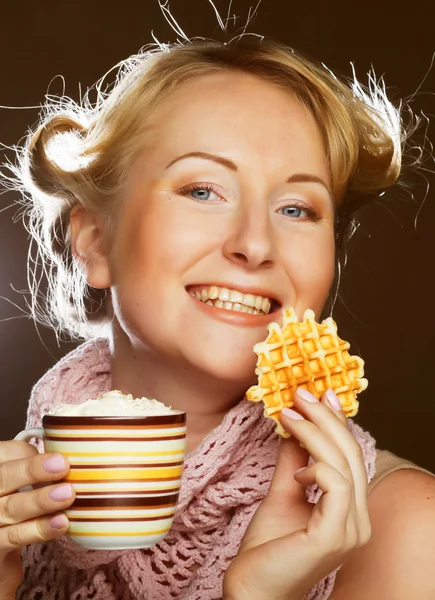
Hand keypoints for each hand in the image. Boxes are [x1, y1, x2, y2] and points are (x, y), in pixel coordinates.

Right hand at [0, 440, 73, 593]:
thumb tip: (77, 457)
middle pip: (4, 477)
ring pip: (10, 507)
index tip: (57, 454)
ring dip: (40, 500)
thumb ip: (40, 470)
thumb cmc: (21, 505)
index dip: (27, 453)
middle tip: (62, 465)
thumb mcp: (25, 483)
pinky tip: (61, 523)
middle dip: (32, 471)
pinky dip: (38, 529)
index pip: (6, 454)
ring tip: (68, 495)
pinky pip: (14, 536)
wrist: (4, 545)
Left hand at [223, 388, 370, 599]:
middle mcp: (358, 520)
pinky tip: (295, 471)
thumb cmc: (268, 547)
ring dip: (314, 432)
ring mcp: (351, 530)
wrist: (252, 590)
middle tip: (301, 394)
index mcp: (350, 510)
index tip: (321, 393)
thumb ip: (293, 460)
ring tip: (288, 417)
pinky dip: (315, 466)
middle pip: (351, 454)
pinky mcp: (335, 536)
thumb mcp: (283, 491)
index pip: (351, 456)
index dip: (338, 421)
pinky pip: (335, 484)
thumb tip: (294, 424)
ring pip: (343, 463)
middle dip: (326, 418)